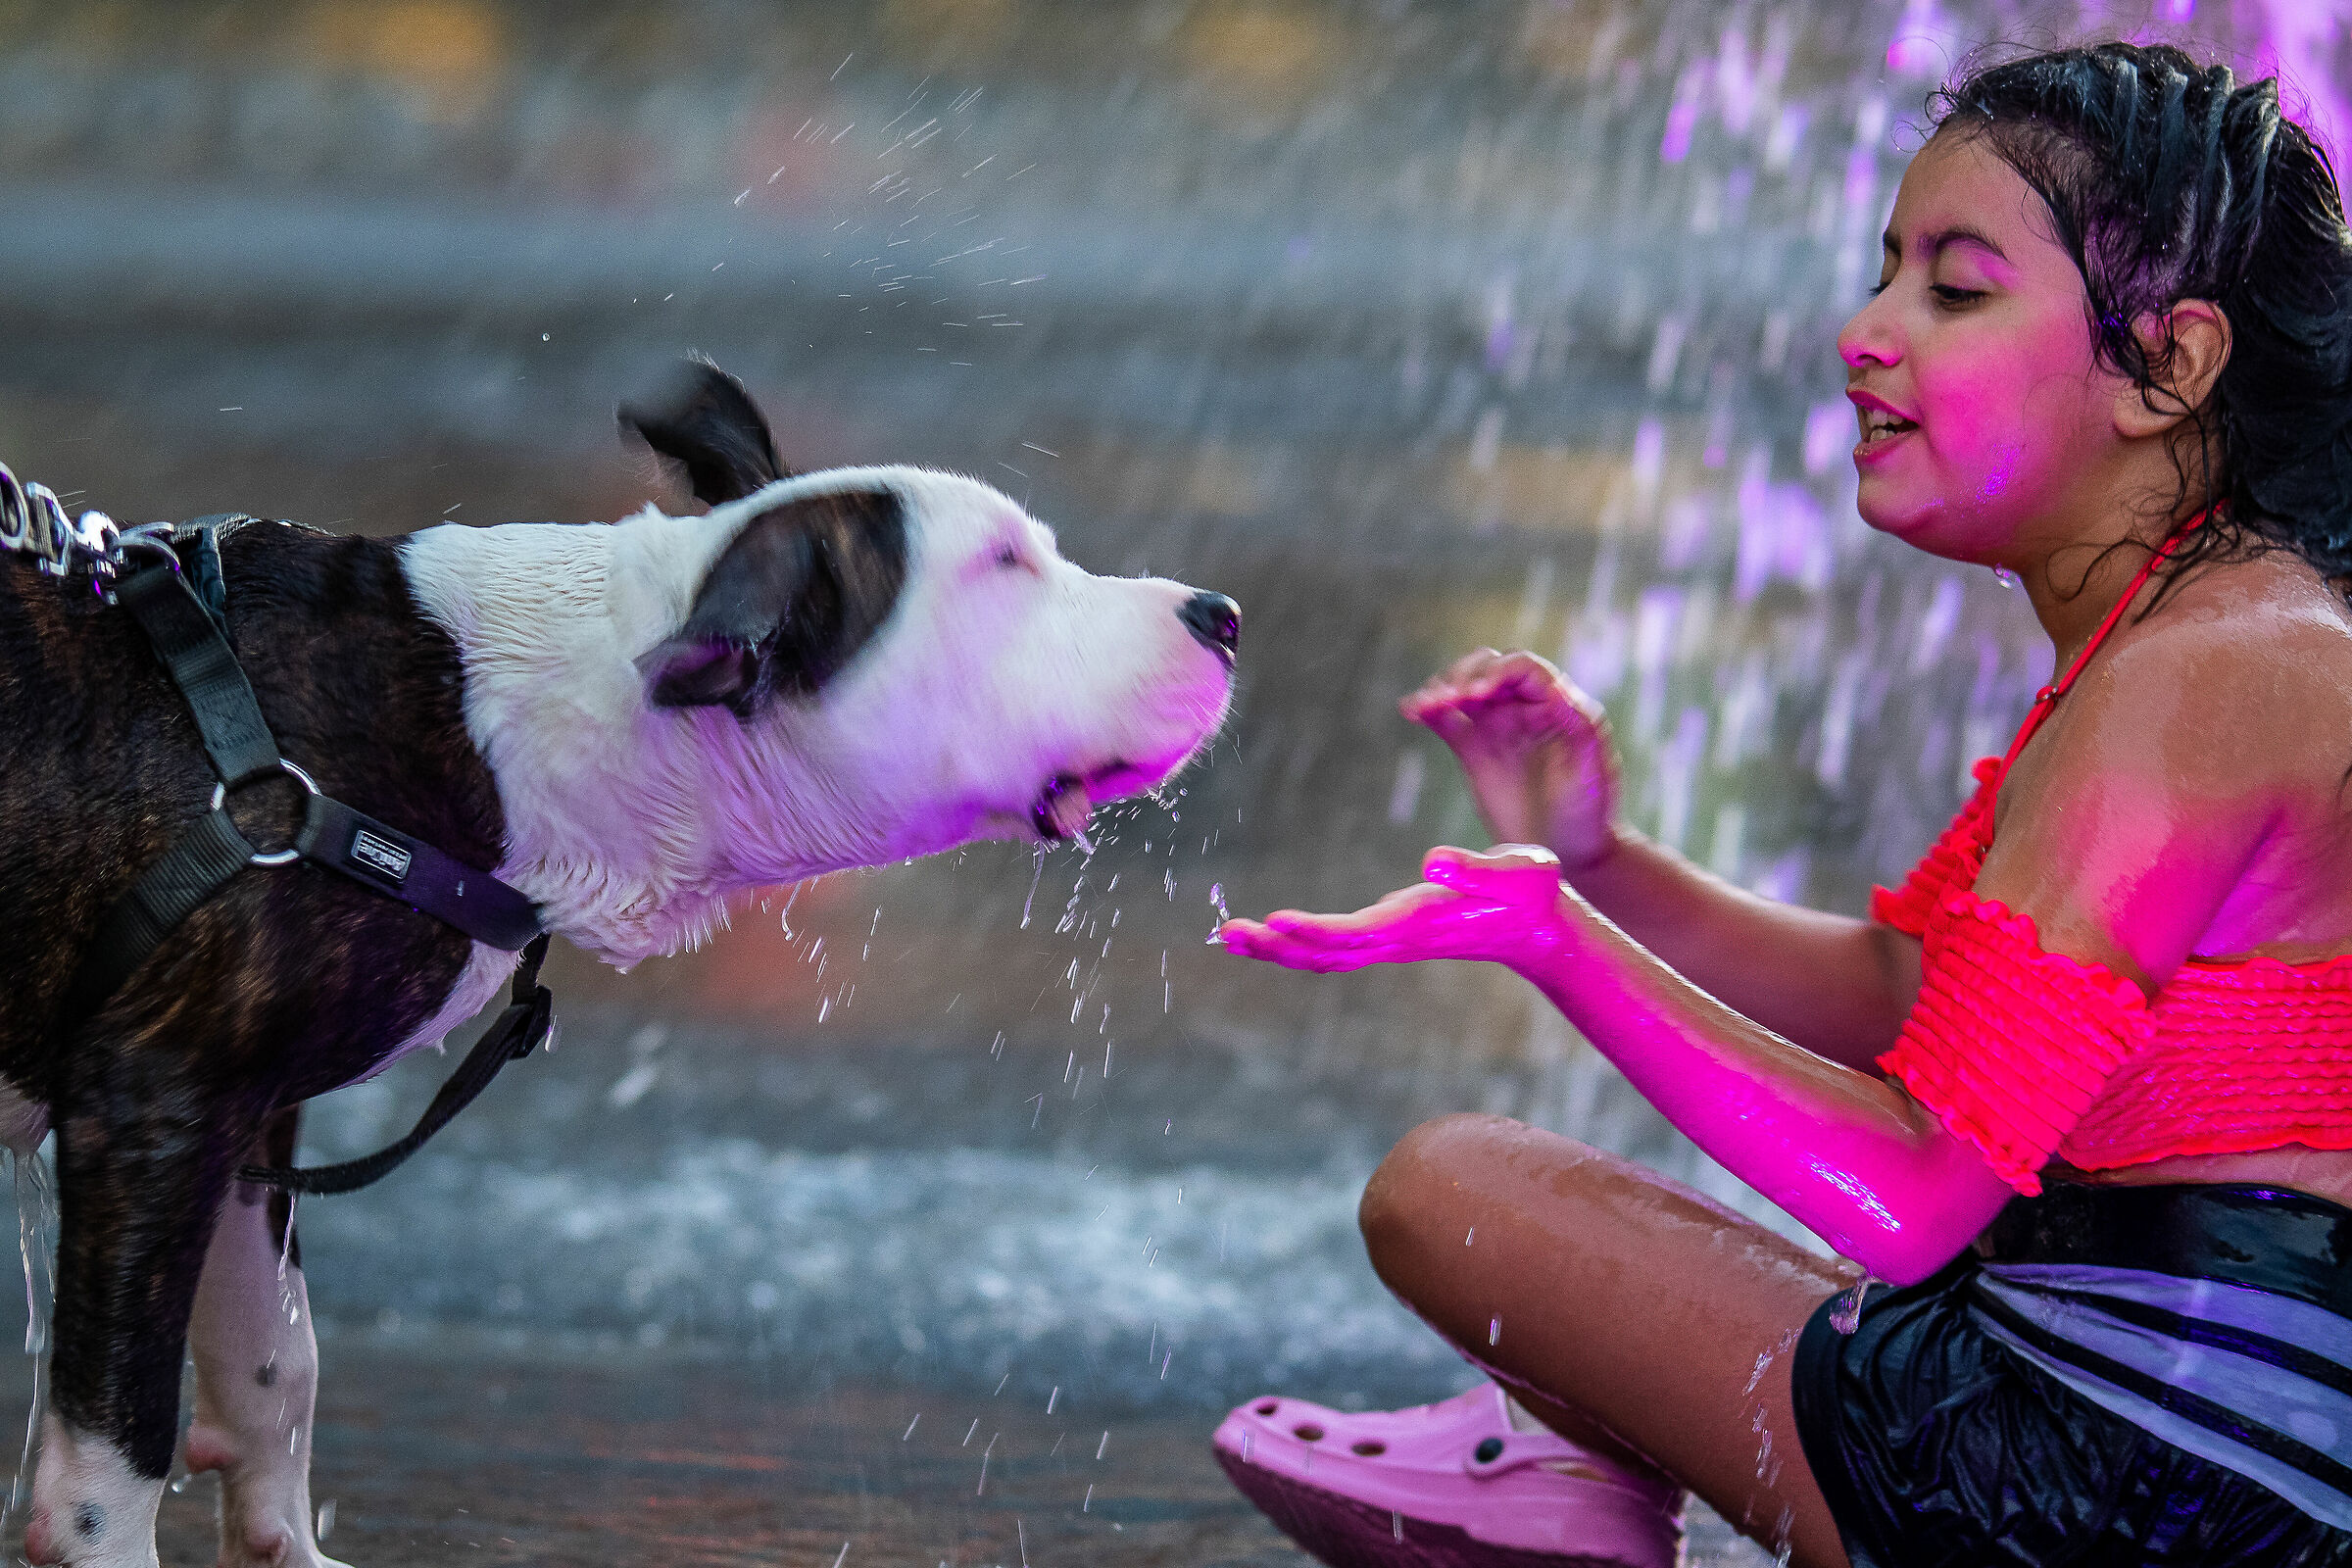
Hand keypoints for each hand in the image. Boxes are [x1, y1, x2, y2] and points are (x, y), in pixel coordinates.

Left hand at [1219, 845, 1572, 972]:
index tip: (1273, 922)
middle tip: (1225, 933)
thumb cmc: (1532, 893)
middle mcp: (1397, 938)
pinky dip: (1298, 941)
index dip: (1313, 930)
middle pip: (1325, 952)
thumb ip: (1478, 866)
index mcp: (1419, 922)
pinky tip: (1272, 932)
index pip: (1355, 933)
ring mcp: (1392, 940)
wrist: (1540, 928)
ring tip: (1231, 935)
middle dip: (1275, 946)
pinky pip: (1335, 946)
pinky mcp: (1391, 934)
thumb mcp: (1517, 871)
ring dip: (1277, 947)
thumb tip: (1434, 860)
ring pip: (1325, 955)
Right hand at [1400, 650, 1621, 871]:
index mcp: (1554, 702)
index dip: (1495, 671)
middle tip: (1444, 698)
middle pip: (1485, 668)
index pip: (1521, 668)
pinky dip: (1428, 710)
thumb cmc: (1591, 808)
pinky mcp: (1472, 749)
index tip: (1475, 693)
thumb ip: (1581, 725)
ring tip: (1421, 705)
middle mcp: (1522, 706)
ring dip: (1439, 689)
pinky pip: (1446, 719)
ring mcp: (1495, 726)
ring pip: (1461, 689)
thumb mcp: (1594, 767)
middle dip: (1461, 676)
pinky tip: (1412, 710)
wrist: (1571, 852)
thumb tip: (1556, 689)